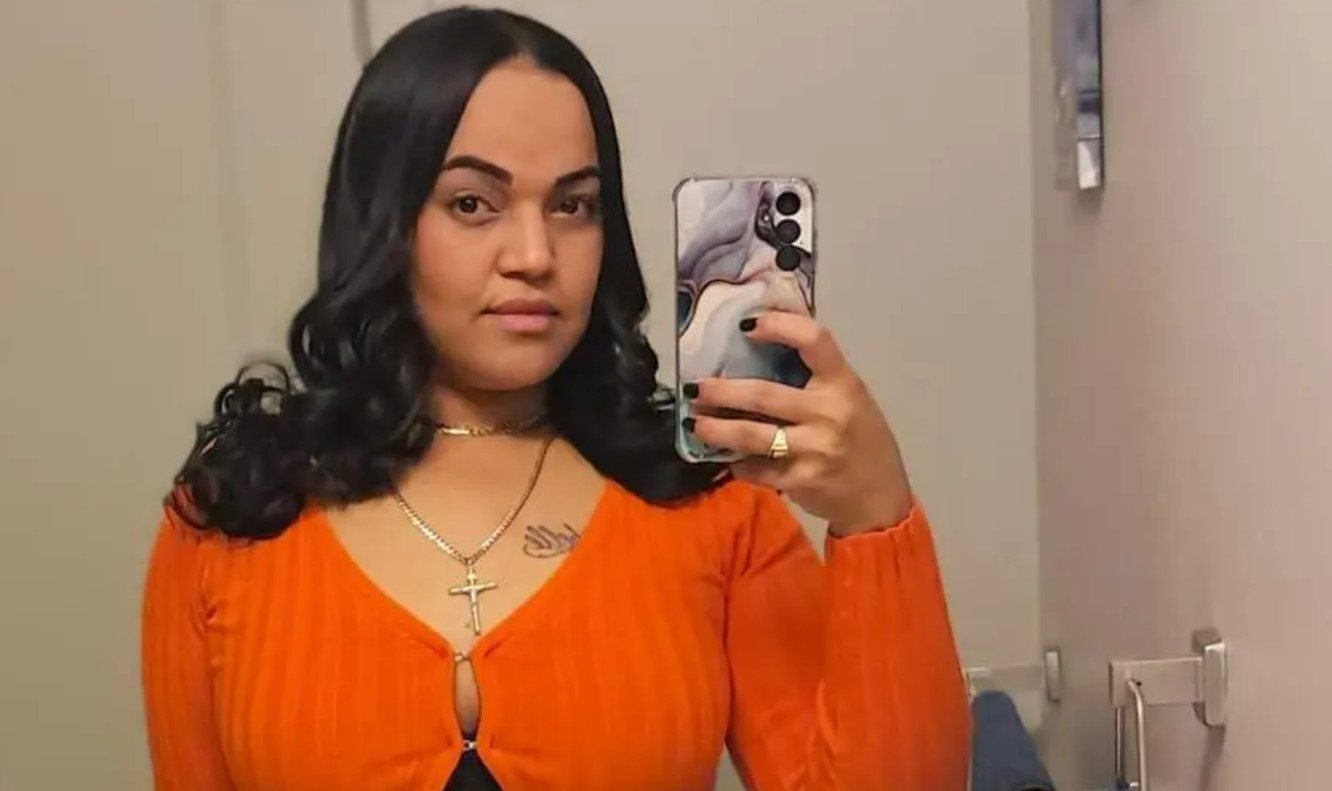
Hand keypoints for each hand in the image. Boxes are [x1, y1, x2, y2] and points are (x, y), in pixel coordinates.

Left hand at [683, 312, 913, 535]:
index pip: (813, 340)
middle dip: (721, 392)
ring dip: (716, 429)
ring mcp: (814, 449)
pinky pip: (757, 469)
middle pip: (763, 394)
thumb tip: (760, 344)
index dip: (778, 325)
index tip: (746, 325)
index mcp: (843, 383)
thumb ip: (815, 375)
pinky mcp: (800, 481)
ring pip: (752, 435)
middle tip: (694, 387)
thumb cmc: (862, 439)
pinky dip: (738, 463)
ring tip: (695, 424)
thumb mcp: (850, 398)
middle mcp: (829, 413)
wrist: (880, 497)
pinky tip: (727, 457)